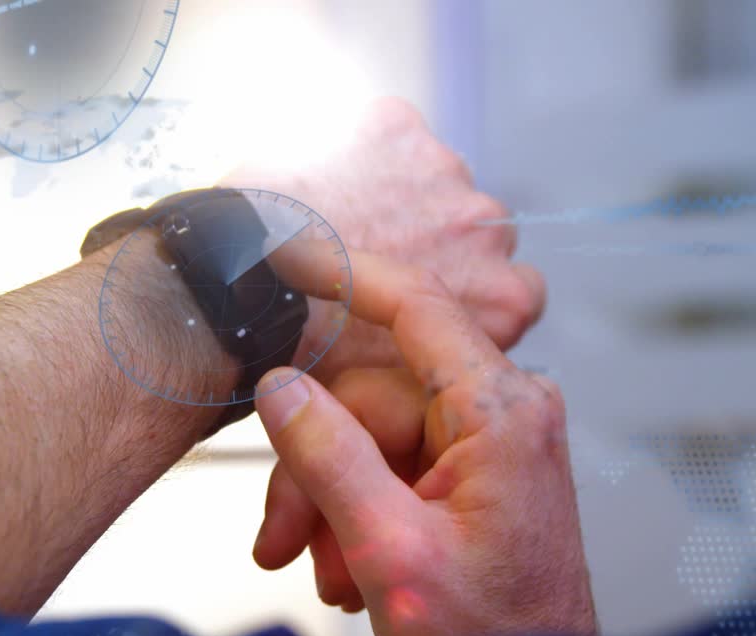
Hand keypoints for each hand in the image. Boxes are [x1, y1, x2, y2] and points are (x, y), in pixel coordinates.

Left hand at [222, 97, 545, 384]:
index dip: (464, 289)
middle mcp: (487, 230)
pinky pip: (386, 133)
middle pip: (475, 229)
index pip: (512, 288)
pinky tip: (319, 186)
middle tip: (373, 257)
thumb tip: (422, 366)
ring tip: (338, 222)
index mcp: (503, 300)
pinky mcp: (395, 128)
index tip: (426, 292)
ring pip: (431, 178)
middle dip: (434, 238)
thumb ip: (438, 359)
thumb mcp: (401, 387)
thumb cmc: (312, 353)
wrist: (244, 295)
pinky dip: (358, 152)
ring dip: (399, 193)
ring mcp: (443, 172)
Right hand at [252, 253, 595, 635]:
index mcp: (501, 413)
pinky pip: (400, 465)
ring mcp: (494, 442)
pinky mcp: (480, 472)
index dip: (346, 272)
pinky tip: (352, 570)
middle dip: (316, 469)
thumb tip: (281, 386)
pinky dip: (362, 512)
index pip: (416, 307)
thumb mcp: (390, 550)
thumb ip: (330, 458)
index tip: (288, 254)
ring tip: (324, 574)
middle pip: (374, 397)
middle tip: (279, 542)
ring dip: (333, 504)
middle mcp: (506, 412)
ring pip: (377, 436)